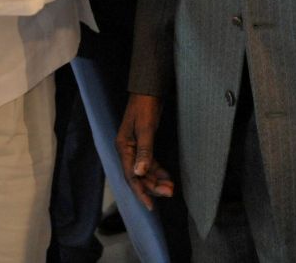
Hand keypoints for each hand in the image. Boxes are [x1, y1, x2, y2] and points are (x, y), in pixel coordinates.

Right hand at [116, 93, 172, 209]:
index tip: (151, 206)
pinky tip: (168, 177)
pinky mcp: (144, 143)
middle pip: (139, 175)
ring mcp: (136, 147)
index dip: (141, 191)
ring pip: (145, 170)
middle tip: (170, 192)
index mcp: (124, 147)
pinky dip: (158, 170)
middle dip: (153, 186)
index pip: (131, 175)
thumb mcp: (145, 128)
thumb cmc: (145, 106)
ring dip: (157, 180)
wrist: (149, 89)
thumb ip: (144, 150)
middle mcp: (128, 150)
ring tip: (171, 188)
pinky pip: (150, 162)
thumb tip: (140, 173)